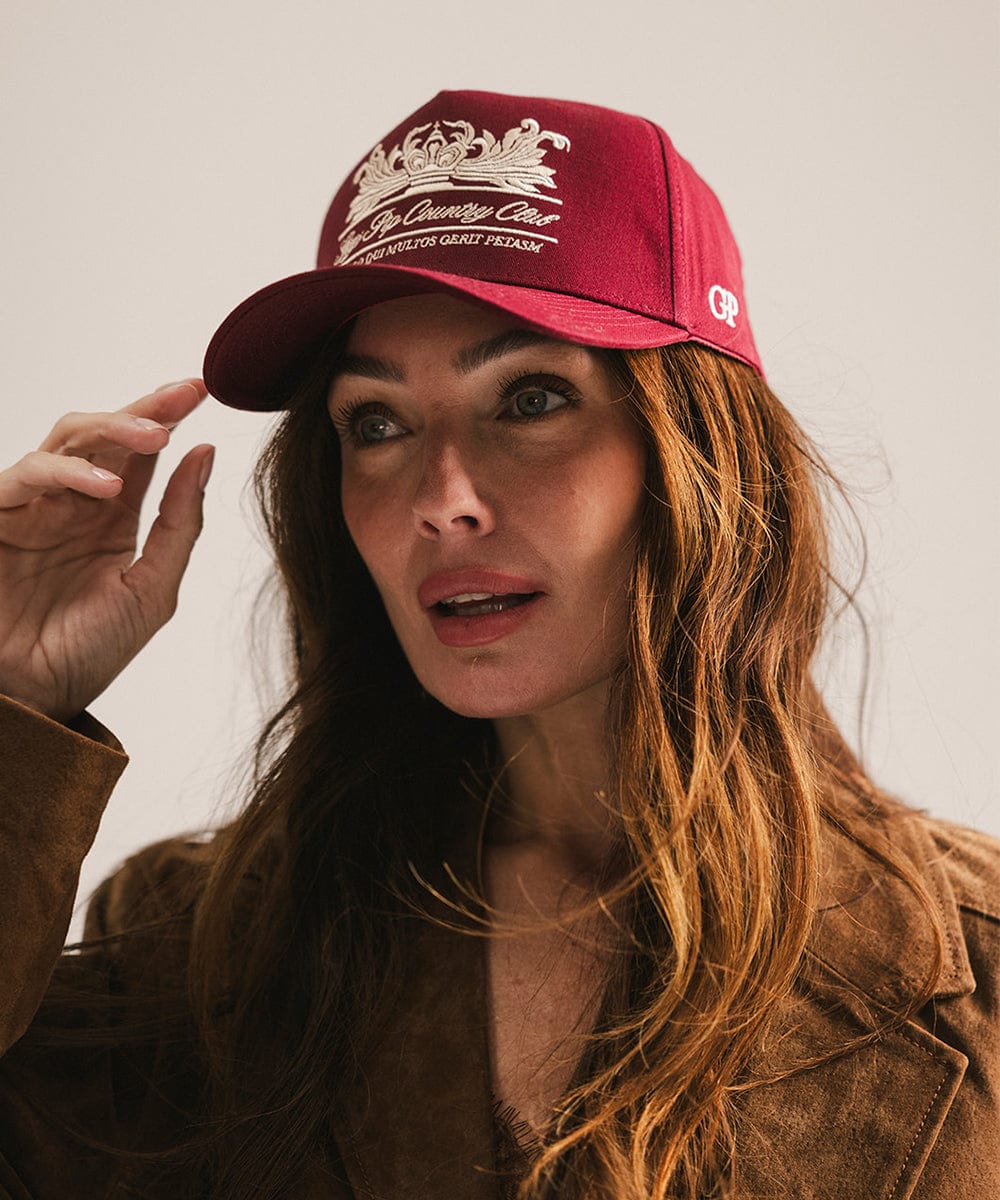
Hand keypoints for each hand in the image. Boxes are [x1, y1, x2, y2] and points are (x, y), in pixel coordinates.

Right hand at [0, 380, 214, 720]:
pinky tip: (106, 485)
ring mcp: (34, 507)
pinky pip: (25, 475)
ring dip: (112, 429)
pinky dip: (66, 471)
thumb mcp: (152, 589)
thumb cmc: (89, 652)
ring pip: (66, 439)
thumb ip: (180, 523)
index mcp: (113, 519)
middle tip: (186, 393)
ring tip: (155, 438)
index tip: (204, 390)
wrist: (33, 698)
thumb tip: (204, 455)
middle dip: (146, 408)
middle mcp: (73, 504)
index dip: (170, 417)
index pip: (144, 456)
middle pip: (106, 434)